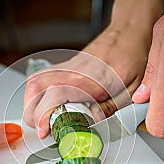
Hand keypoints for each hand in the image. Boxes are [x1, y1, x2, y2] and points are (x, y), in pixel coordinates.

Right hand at [23, 24, 151, 138]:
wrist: (128, 32)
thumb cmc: (132, 57)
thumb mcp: (130, 90)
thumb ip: (109, 109)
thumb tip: (93, 124)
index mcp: (89, 78)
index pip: (55, 94)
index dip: (44, 114)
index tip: (45, 131)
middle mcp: (71, 70)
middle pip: (35, 88)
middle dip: (33, 114)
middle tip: (44, 130)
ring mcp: (65, 67)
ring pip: (34, 83)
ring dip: (31, 105)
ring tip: (42, 121)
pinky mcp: (64, 67)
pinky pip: (40, 79)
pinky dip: (36, 95)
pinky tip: (44, 106)